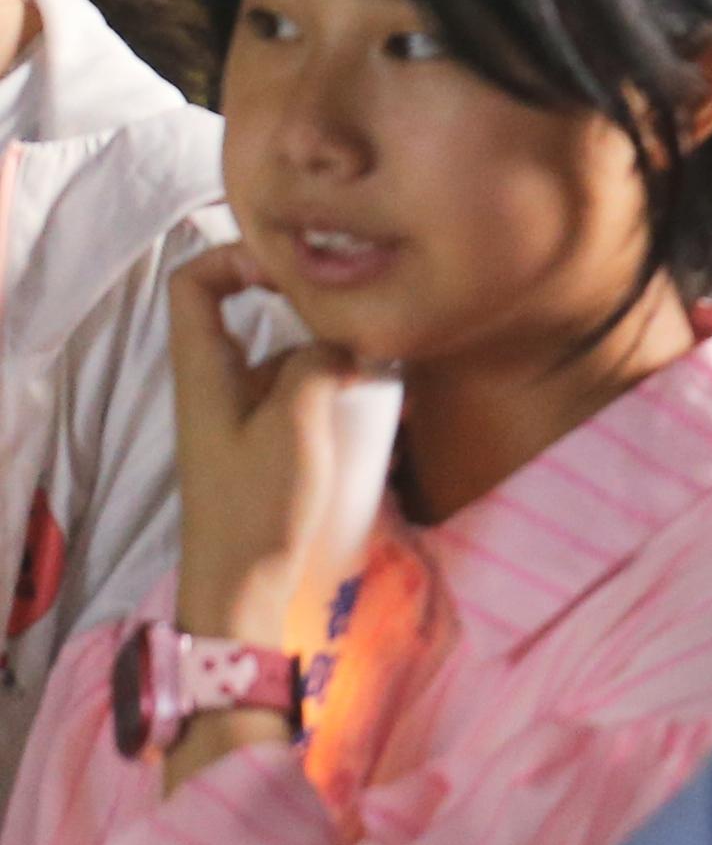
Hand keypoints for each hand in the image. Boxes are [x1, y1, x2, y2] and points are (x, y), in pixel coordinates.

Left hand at [164, 245, 398, 654]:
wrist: (243, 590)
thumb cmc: (257, 504)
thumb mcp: (293, 422)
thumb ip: (316, 362)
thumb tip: (343, 338)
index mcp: (204, 371)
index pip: (194, 282)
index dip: (237, 255)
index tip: (298, 262)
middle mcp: (218, 384)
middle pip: (252, 316)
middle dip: (310, 307)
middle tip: (366, 309)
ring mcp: (242, 415)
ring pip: (286, 355)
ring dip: (333, 353)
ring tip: (385, 359)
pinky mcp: (267, 444)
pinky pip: (302, 394)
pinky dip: (336, 388)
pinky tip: (379, 403)